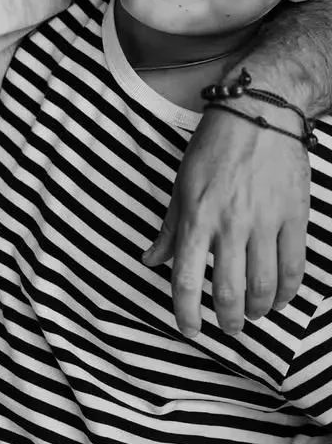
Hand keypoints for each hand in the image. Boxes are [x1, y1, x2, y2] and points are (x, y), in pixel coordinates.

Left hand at [144, 104, 308, 336]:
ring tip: (253, 313)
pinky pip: (294, 267)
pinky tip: (279, 298)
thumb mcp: (181, 186)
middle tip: (228, 327)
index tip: (189, 329)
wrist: (258, 114)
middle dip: (228, 320)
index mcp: (196, 217)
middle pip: (230, 292)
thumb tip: (150, 260)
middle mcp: (229, 224)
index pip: (186, 279)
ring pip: (264, 286)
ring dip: (258, 310)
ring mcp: (265, 222)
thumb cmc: (213, 148)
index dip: (186, 313)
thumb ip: (169, 230)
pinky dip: (287, 292)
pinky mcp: (294, 217)